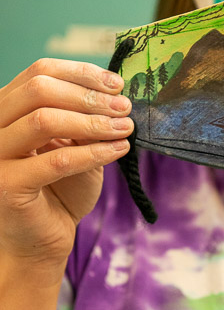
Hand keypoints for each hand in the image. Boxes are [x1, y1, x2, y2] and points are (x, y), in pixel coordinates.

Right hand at [0, 59, 132, 274]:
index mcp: (7, 108)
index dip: (82, 73)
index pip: (40, 72)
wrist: (44, 238)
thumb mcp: (76, 142)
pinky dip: (94, 152)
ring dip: (94, 122)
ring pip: (45, 120)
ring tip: (125, 129)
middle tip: (124, 108)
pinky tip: (119, 150)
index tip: (117, 85)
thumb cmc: (61, 187)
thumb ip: (85, 116)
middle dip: (90, 96)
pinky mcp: (7, 185)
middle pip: (40, 89)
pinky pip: (57, 160)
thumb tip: (115, 92)